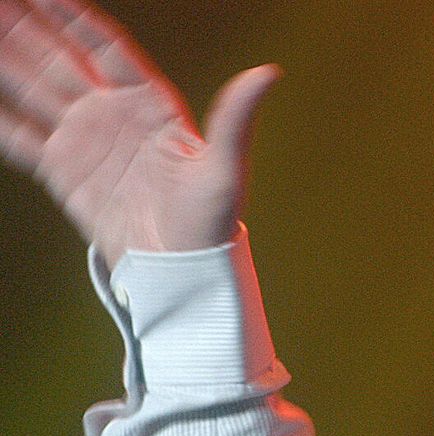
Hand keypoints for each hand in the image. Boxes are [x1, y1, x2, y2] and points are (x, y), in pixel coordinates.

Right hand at [0, 0, 277, 268]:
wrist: (180, 272)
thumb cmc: (210, 225)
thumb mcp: (224, 169)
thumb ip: (236, 117)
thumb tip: (268, 73)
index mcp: (149, 105)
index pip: (104, 46)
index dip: (73, 15)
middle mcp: (112, 115)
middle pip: (58, 57)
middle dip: (26, 26)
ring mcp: (84, 141)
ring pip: (32, 87)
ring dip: (4, 58)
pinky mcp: (63, 172)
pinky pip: (20, 136)